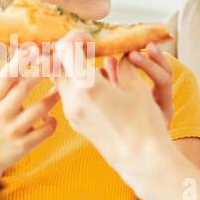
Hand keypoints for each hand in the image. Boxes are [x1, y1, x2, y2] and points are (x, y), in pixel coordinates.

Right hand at [0, 44, 59, 175]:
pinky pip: (45, 131)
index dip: (20, 61)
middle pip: (24, 88)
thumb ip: (9, 81)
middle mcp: (1, 114)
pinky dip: (52, 122)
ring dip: (53, 97)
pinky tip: (51, 118)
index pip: (5, 76)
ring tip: (60, 91)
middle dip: (42, 72)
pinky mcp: (23, 146)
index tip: (34, 49)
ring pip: (40, 109)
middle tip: (57, 61)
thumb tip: (27, 50)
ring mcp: (12, 131)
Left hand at [50, 31, 173, 190]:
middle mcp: (74, 100)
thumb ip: (124, 68)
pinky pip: (68, 96)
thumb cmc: (145, 125)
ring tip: (91, 64)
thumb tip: (119, 56)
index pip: (64, 50)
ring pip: (59, 81)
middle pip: (55, 66)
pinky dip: (75, 84)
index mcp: (88, 86)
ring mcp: (72, 114)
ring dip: (70, 69)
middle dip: (67, 53)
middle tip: (85, 47)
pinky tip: (95, 84)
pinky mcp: (76, 123)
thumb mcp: (136, 88)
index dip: (74, 38)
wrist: (143, 162)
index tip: (89, 37)